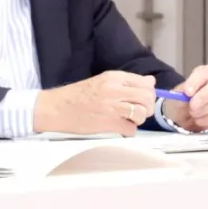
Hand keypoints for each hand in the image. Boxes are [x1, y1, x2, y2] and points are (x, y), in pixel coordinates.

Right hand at [33, 70, 155, 135]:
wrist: (57, 108)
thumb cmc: (77, 95)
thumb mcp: (102, 80)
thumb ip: (127, 81)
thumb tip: (151, 82)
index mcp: (114, 77)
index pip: (145, 82)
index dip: (149, 92)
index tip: (143, 99)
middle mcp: (115, 90)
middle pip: (147, 97)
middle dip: (147, 107)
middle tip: (139, 111)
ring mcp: (112, 107)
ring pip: (142, 114)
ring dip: (139, 119)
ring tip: (128, 119)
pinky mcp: (108, 123)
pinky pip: (131, 129)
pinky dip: (128, 131)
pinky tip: (119, 128)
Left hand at [170, 65, 207, 130]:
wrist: (182, 117)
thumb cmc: (180, 101)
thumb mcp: (175, 97)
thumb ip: (181, 95)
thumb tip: (187, 95)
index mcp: (204, 73)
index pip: (205, 72)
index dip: (196, 82)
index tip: (187, 93)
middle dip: (204, 97)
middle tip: (192, 106)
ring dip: (206, 110)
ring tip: (192, 114)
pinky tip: (198, 121)